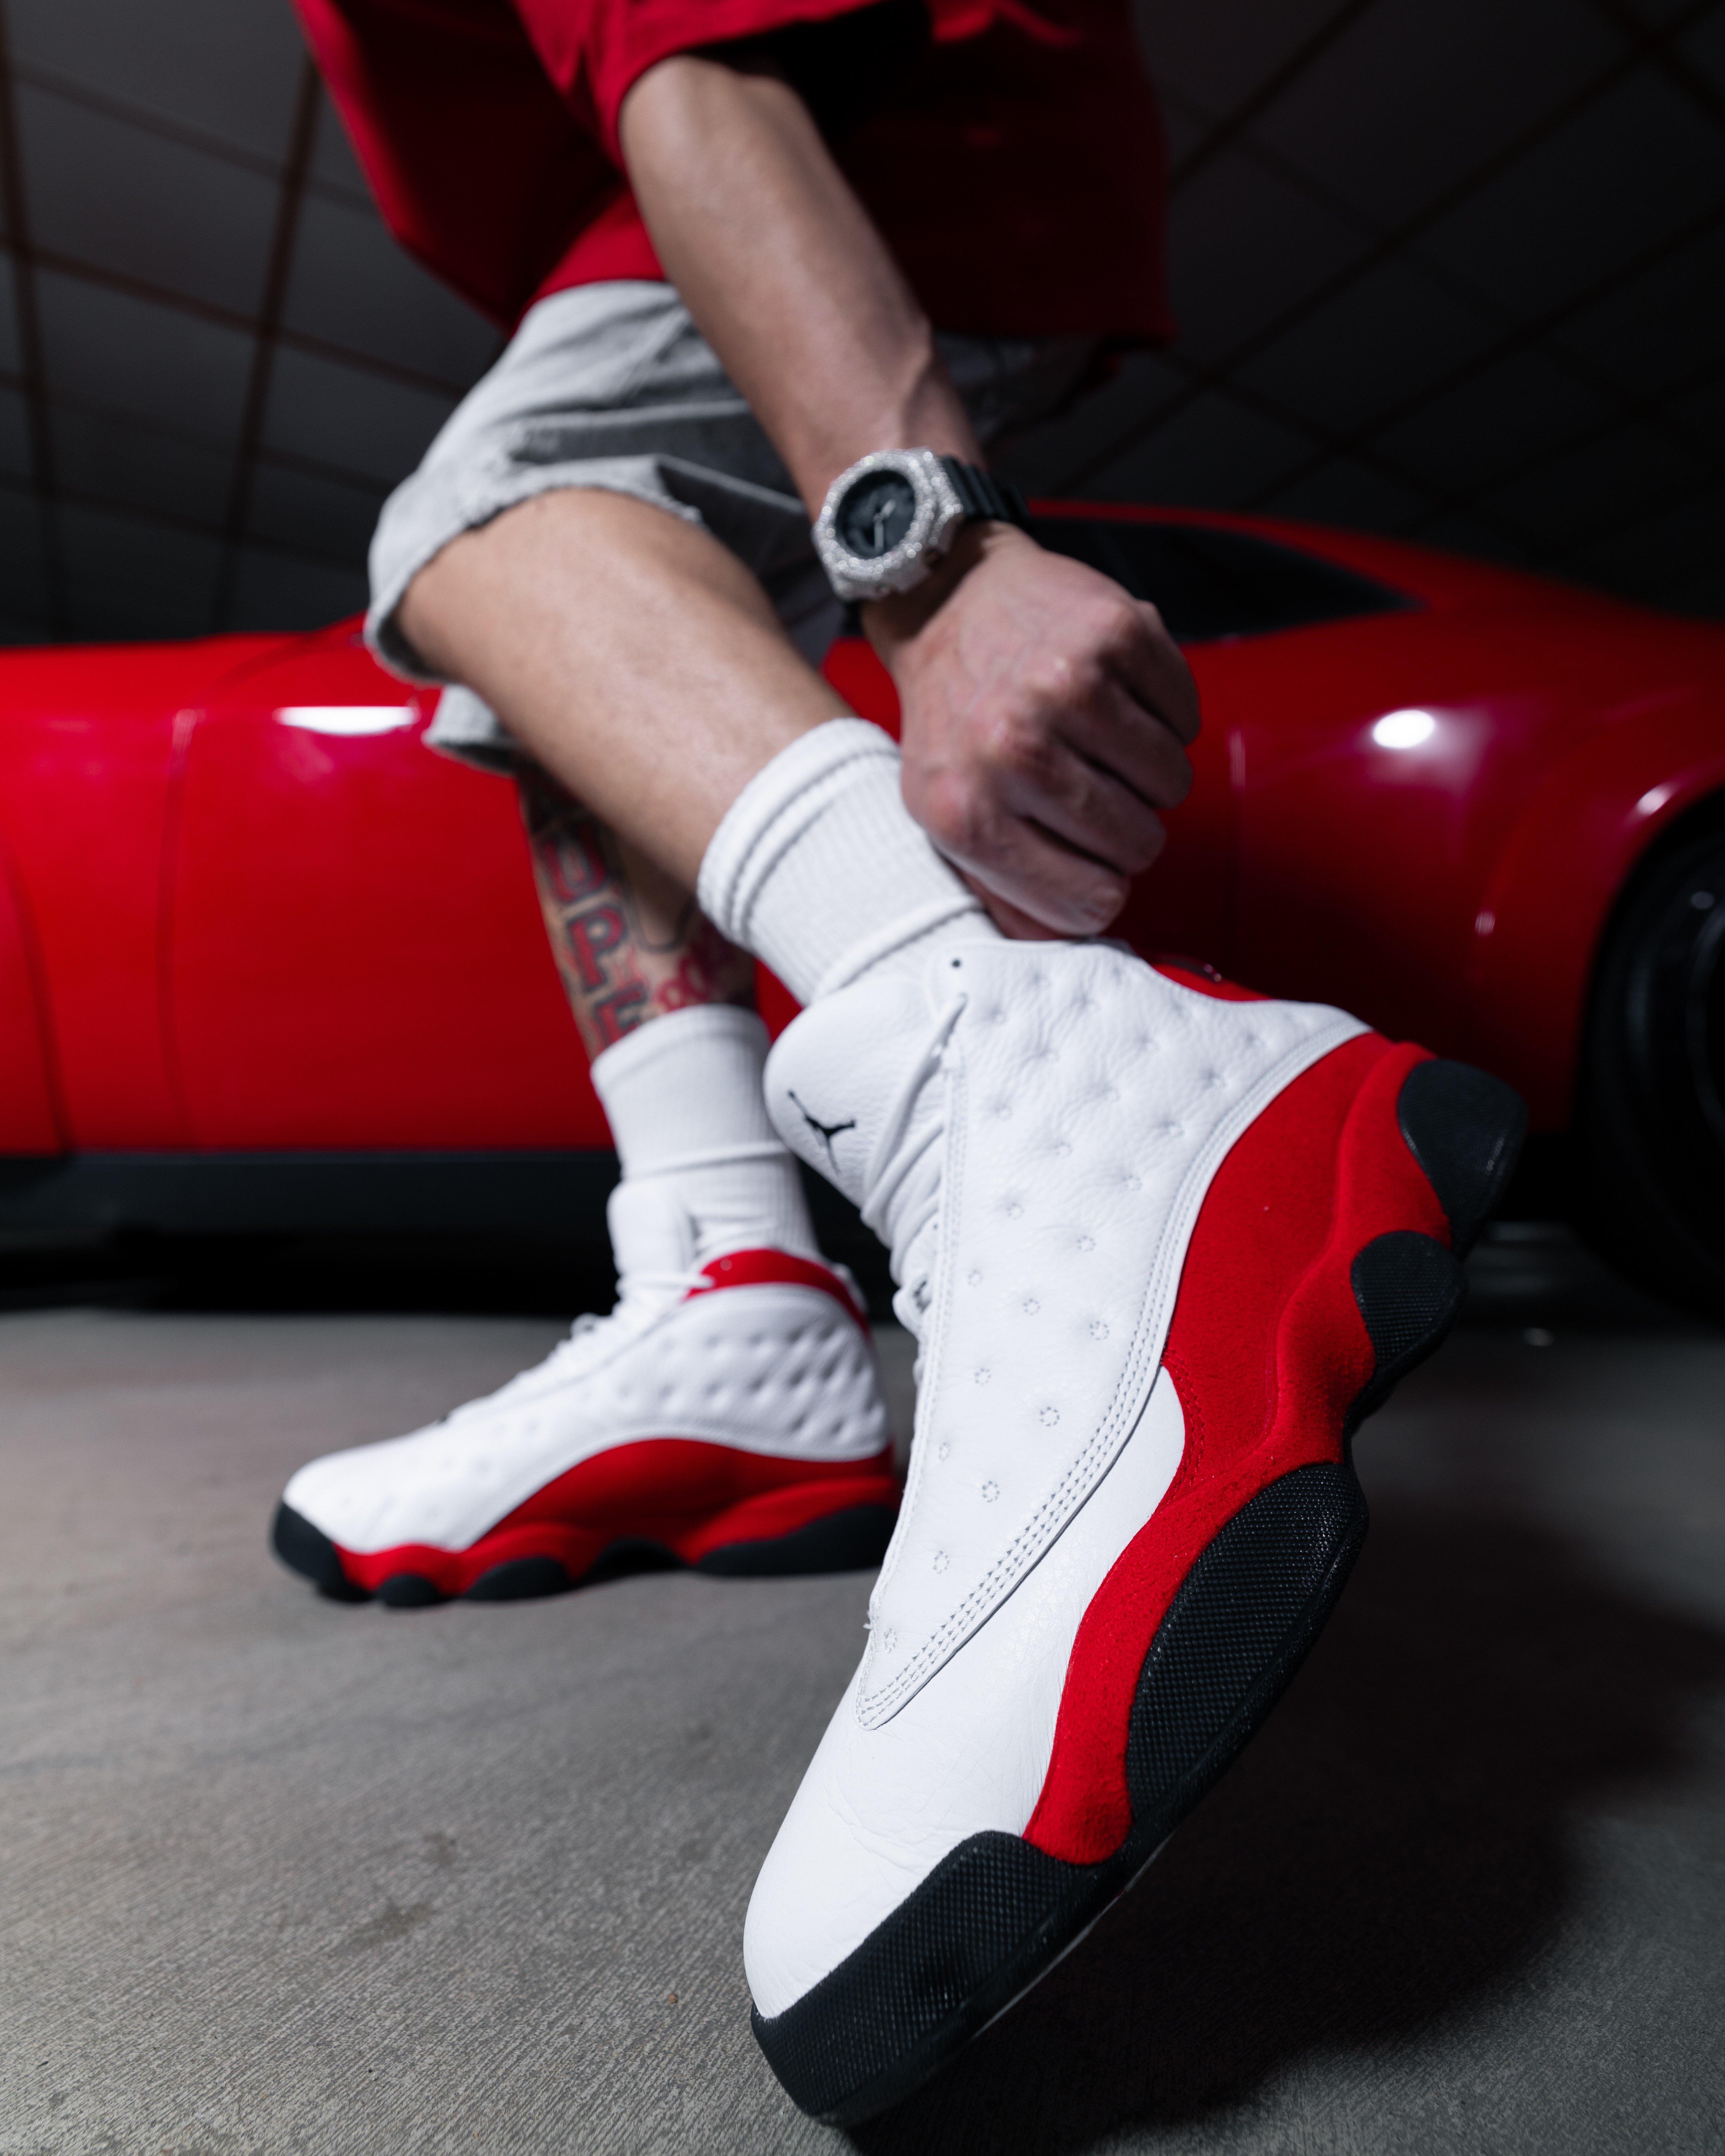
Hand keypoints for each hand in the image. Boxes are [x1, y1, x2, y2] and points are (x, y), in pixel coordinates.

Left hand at [866, 524, 1200, 936]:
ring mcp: (1067, 687)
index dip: (1100, 884)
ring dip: (1148, 772)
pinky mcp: (1117, 634)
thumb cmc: (955, 717)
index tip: (1085, 857)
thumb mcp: (946, 816)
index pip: (1089, 903)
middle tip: (1090, 787)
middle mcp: (1015, 750)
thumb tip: (1070, 947)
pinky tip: (1115, 697)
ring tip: (1099, 742)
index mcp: (968, 814)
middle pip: (1138, 844)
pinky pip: (1185, 717)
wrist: (947, 599)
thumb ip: (1003, 890)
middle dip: (1127, 826)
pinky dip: (1164, 714)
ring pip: (1171, 783)